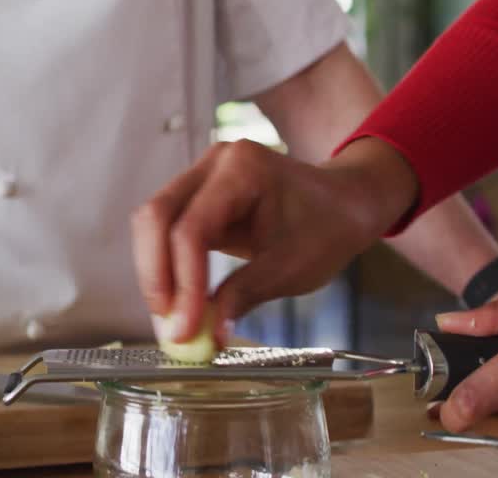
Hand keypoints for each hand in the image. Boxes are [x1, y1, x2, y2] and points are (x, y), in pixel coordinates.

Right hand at [130, 137, 417, 342]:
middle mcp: (214, 163)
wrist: (343, 203)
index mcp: (243, 169)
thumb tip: (207, 334)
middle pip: (157, 217)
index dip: (183, 283)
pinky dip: (167, 266)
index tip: (185, 329)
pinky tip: (179, 299)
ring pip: (154, 224)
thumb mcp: (293, 268)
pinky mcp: (197, 195)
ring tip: (173, 319)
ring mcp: (202, 175)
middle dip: (156, 276)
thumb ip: (245, 296)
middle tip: (168, 327)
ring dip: (157, 273)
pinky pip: (167, 230)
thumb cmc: (327, 227)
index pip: (192, 229)